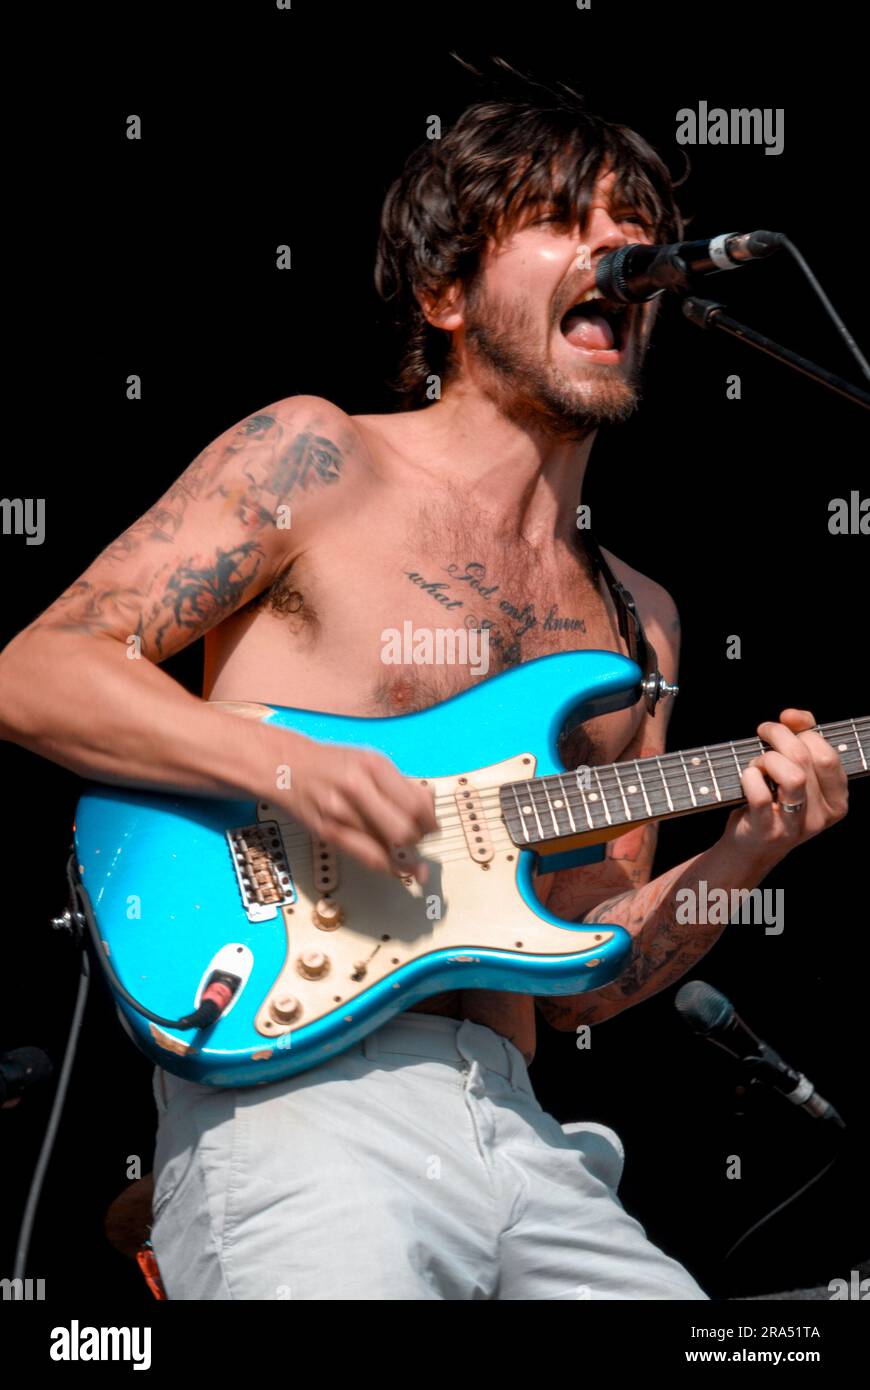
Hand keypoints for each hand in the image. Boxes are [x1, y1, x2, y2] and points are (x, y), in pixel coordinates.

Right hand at [260, 730, 437, 880]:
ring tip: (404, 852)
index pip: (416, 805)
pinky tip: (394, 867)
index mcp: (374, 765)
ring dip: (402, 854)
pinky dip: (386, 866)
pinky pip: (366, 858)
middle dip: (417, 840)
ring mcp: (340, 811)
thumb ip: (399, 784)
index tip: (432, 827)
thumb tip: (430, 808)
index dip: (430, 823)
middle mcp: (358, 787)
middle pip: (404, 829)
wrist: (284, 765)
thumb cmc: (331, 764)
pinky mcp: (327, 832)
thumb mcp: (369, 760)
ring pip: (387, 847)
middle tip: (417, 840)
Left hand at [723, 708, 847, 866]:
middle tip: (764, 733)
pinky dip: (749, 776)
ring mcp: (795, 825)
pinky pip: (760, 794)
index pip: (827, 755)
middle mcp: (821, 816)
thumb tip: (792, 716)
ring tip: (758, 763)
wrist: (751, 846)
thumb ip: (802, 738)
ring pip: (791, 775)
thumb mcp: (797, 772)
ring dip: (768, 759)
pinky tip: (747, 776)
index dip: (804, 730)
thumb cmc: (774, 801)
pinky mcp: (767, 831)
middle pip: (806, 759)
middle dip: (780, 736)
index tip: (786, 722)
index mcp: (836, 800)